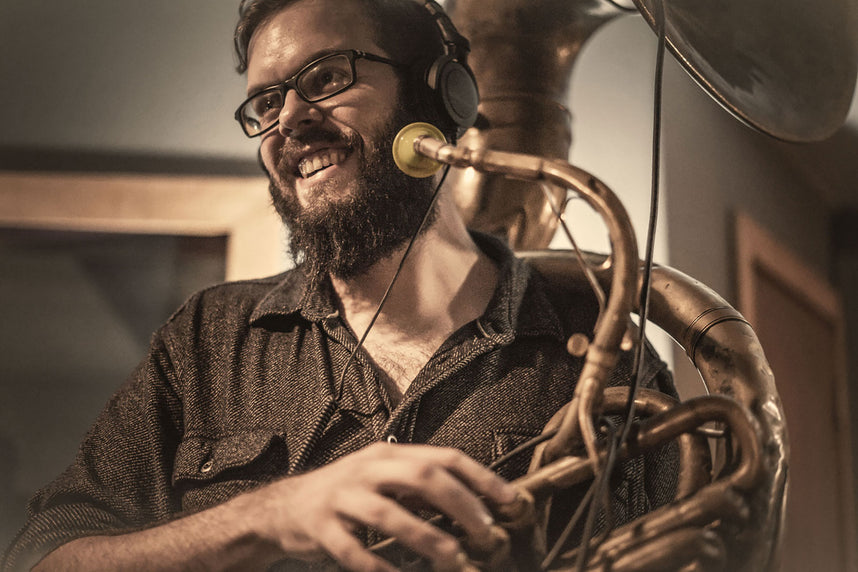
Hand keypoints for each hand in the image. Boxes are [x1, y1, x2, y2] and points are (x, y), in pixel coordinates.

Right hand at [240, 442, 519, 571]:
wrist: (285, 507)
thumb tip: (472, 505)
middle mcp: (366, 469)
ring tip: (454, 559)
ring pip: (388, 514)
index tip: (508, 501)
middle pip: (421, 477)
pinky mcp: (321, 527)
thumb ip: (418, 488)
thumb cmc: (346, 495)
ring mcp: (341, 496)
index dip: (479, 477)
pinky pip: (353, 550)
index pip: (443, 456)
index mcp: (387, 455)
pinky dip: (379, 566)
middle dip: (459, 504)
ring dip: (427, 538)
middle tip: (484, 532)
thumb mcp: (381, 479)